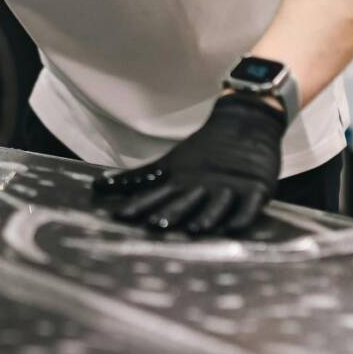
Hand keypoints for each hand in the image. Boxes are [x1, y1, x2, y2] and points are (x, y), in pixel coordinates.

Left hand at [93, 94, 285, 234]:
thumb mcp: (168, 164)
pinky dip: (242, 216)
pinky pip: (249, 206)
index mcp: (181, 181)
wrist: (245, 123)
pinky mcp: (255, 188)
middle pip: (185, 202)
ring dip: (206, 217)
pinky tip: (234, 228)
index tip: (120, 217)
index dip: (139, 206)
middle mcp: (203, 186)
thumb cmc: (203, 151)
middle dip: (171, 214)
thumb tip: (97, 186)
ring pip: (216, 206)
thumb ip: (136, 179)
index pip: (157, 195)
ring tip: (196, 230)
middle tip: (155, 226)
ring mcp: (230, 187)